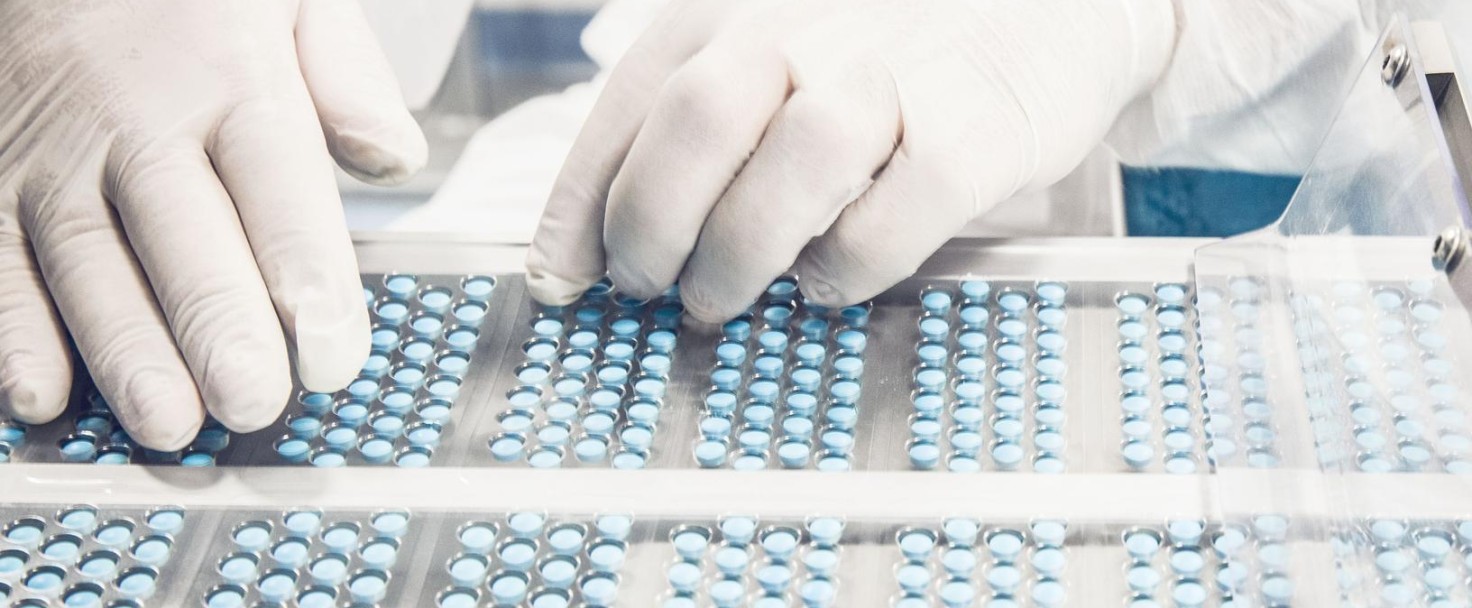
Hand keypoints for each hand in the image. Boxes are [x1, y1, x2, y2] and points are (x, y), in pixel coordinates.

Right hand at [0, 0, 425, 448]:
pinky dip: (13, 333)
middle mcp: (137, 120)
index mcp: (231, 78)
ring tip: (169, 423)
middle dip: (219, 328)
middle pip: (183, 236)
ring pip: (89, 263)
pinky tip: (41, 397)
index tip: (334, 355)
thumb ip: (347, 78)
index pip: (278, 188)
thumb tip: (394, 159)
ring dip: (126, 350)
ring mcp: (57, 154)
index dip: (307, 279)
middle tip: (253, 402)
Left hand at [527, 0, 1174, 319]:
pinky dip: (849, 262)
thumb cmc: (897, 43)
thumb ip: (695, 128)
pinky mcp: (984, 121)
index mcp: (739, 2)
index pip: (634, 101)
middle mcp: (809, 19)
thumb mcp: (780, 53)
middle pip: (701, 117)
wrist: (1056, 3)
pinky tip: (828, 279)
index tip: (563, 278)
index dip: (581, 202)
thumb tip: (587, 248)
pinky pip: (903, 205)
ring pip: (799, 158)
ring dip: (741, 250)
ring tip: (724, 296)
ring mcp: (900, 67)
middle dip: (652, 224)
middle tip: (651, 286)